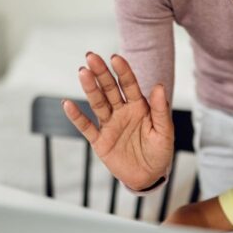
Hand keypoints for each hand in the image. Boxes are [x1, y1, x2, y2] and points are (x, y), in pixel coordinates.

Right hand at [62, 52, 173, 190]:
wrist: (149, 176)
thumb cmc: (159, 152)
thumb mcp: (165, 132)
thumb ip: (160, 110)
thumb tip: (159, 86)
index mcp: (139, 106)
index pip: (129, 85)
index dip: (123, 71)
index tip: (115, 58)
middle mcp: (122, 111)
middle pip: (109, 89)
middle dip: (101, 73)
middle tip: (91, 56)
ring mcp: (110, 125)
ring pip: (98, 103)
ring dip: (90, 88)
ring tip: (82, 72)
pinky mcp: (100, 141)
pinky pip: (86, 127)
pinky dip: (77, 117)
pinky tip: (67, 104)